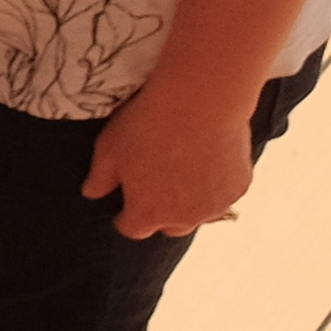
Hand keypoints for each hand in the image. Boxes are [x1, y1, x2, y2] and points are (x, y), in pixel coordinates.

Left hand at [84, 75, 259, 238]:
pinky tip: (209, 158)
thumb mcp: (109, 148)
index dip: (126, 215)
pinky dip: (216, 183)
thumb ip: (100, 178)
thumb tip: (91, 193)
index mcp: (148, 213)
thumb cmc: (148, 125)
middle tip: (156, 184)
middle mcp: (184, 219)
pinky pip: (225, 193)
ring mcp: (216, 205)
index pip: (133, 228)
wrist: (200, 102)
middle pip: (169, 226)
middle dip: (161, 212)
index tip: (126, 202)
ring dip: (191, 200)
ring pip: (200, 212)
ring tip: (184, 169)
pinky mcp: (239, 187)